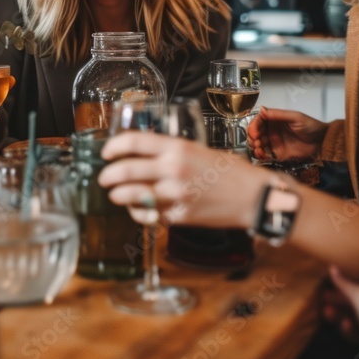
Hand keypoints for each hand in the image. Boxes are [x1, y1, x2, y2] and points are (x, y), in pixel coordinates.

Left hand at [98, 132, 269, 228]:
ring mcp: (174, 195)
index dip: (114, 146)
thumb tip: (144, 154)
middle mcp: (172, 170)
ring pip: (131, 195)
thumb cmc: (231, 171)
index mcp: (178, 149)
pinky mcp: (177, 217)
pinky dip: (138, 212)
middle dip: (109, 175)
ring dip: (117, 195)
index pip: (134, 141)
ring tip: (115, 194)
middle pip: (126, 170)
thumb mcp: (199, 150)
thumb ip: (172, 152)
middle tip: (104, 177)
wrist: (253, 198)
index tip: (106, 151)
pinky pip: (147, 214)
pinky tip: (137, 209)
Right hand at [247, 107, 326, 161]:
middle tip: (257, 142)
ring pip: (257, 144)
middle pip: (254, 133)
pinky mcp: (277, 154)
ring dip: (254, 146)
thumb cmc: (311, 126)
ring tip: (259, 149)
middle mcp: (272, 130)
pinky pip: (265, 155)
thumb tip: (261, 109)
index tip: (255, 133)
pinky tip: (262, 155)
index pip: (258, 121)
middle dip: (252, 137)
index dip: (254, 126)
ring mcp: (274, 142)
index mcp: (275, 120)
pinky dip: (260, 155)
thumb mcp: (295, 117)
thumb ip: (278, 114)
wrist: (323, 142)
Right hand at [327, 267, 358, 358]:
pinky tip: (347, 328)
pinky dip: (350, 332)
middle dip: (337, 307)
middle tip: (325, 310)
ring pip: (355, 322)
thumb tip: (332, 267)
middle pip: (353, 306)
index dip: (337, 291)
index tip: (322, 294)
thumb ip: (346, 284)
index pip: (354, 289)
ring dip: (341, 320)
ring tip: (334, 318)